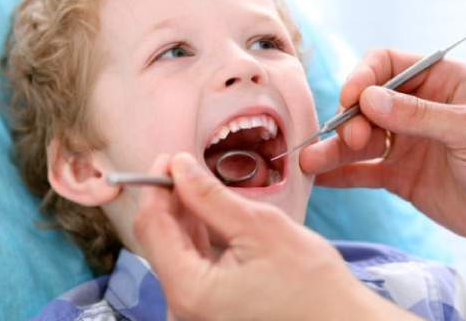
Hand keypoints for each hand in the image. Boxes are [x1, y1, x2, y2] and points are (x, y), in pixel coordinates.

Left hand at [133, 153, 422, 320]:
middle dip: (170, 199)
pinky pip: (190, 269)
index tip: (169, 159)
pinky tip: (207, 216)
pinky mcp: (207, 312)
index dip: (156, 187)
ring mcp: (194, 314)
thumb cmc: (313, 285)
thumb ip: (211, 197)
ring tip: (199, 186)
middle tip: (185, 166)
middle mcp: (182, 310)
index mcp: (190, 292)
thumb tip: (180, 167)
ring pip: (174, 253)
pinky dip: (196, 240)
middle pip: (160, 241)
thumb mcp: (261, 227)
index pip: (152, 228)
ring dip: (183, 217)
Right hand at [300, 48, 465, 247]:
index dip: (363, 77)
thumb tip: (368, 98)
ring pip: (359, 138)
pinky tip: (318, 178)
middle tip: (350, 141)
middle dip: (349, 119)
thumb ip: (420, 115)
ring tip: (309, 162)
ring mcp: (406, 142)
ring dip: (333, 148)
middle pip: (366, 103)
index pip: (387, 65)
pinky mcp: (399, 176)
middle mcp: (417, 108)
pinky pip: (362, 171)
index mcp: (440, 81)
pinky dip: (339, 174)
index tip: (351, 99)